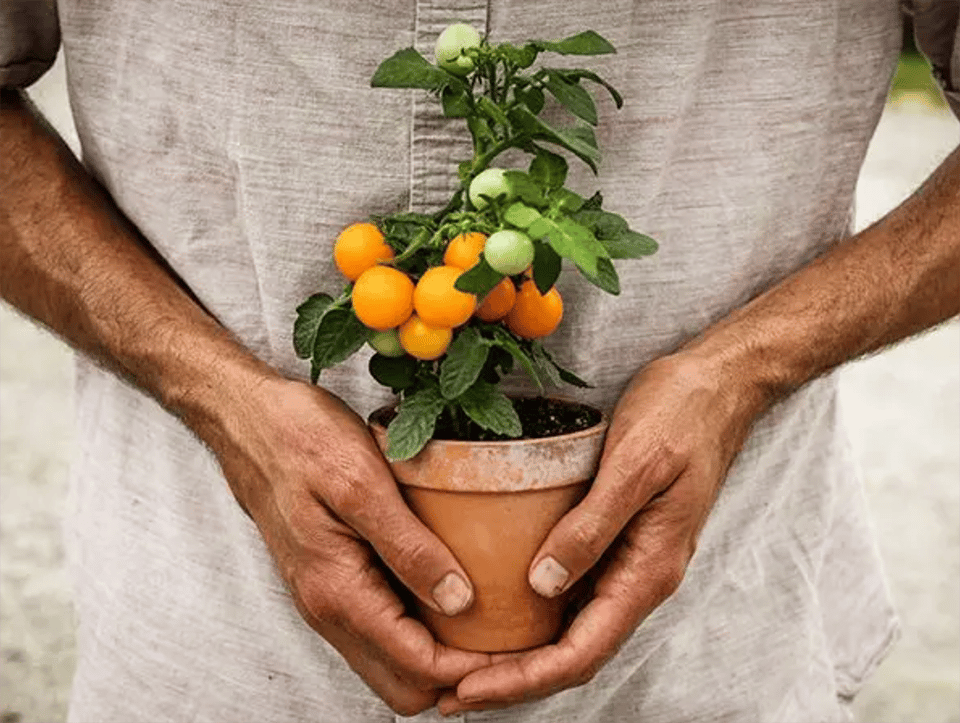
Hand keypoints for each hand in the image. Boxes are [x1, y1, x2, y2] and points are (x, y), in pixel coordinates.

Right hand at [207, 376, 493, 714]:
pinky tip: (449, 593)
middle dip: (460, 676)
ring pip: (391, 661)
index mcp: (338, 591)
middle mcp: (329, 608)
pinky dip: (419, 629)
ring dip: (440, 655)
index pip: (418, 665)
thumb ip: (408, 547)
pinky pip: (380, 629)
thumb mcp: (362, 483)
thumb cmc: (298, 440)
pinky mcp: (331, 581)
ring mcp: (327, 598)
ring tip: (490, 621)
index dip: (474, 668)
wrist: (248, 423)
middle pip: (404, 683)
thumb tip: (458, 600)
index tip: (519, 648)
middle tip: (510, 639)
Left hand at [437, 351, 762, 712]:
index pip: (581, 652)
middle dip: (514, 679)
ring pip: (573, 628)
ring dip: (522, 653)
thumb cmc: (681, 416)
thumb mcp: (634, 465)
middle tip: (452, 692)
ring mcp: (629, 560)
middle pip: (573, 653)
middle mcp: (639, 577)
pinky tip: (501, 608)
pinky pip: (575, 592)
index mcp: (648, 571)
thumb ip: (592, 527)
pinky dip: (536, 613)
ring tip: (465, 661)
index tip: (469, 689)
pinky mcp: (618, 539)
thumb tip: (542, 585)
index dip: (523, 679)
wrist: (715, 386)